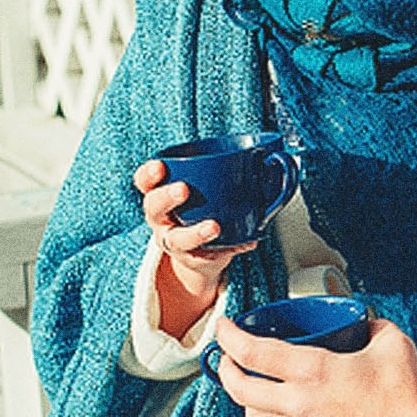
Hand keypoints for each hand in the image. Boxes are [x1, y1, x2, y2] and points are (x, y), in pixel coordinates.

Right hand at [135, 159, 255, 299]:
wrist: (199, 254)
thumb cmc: (200, 210)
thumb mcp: (203, 190)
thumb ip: (226, 173)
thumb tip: (272, 157)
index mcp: (159, 196)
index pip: (144, 182)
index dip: (148, 174)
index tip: (160, 166)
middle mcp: (161, 219)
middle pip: (153, 208)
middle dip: (167, 197)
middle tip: (184, 189)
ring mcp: (175, 241)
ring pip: (177, 239)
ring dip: (195, 232)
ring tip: (214, 226)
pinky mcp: (195, 259)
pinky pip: (209, 256)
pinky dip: (229, 249)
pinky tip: (245, 243)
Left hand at [214, 312, 416, 416]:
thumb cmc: (408, 400)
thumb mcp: (393, 344)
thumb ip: (372, 326)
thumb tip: (363, 322)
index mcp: (315, 373)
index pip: (254, 354)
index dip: (230, 337)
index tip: (225, 327)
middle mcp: (302, 405)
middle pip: (241, 389)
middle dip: (226, 369)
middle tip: (227, 357)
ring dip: (245, 400)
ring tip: (250, 386)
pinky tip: (286, 408)